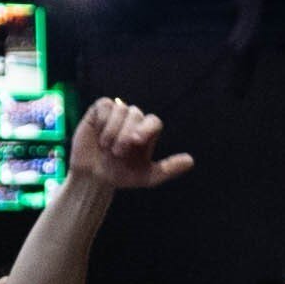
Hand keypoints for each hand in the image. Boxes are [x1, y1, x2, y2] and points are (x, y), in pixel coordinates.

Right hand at [72, 97, 192, 191]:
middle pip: (136, 115)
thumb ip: (167, 169)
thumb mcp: (146, 177)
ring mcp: (118, 113)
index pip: (153, 121)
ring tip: (105, 146)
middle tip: (117, 153)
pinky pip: (105, 105)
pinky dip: (101, 121)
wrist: (93, 176)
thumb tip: (191, 161)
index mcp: (148, 132)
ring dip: (111, 131)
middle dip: (125, 135)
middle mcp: (134, 119)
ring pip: (120, 109)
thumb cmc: (120, 175)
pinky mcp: (101, 109)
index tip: (136, 142)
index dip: (146, 129)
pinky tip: (98, 135)